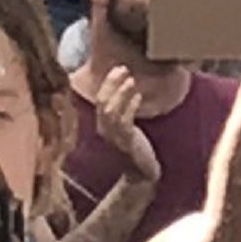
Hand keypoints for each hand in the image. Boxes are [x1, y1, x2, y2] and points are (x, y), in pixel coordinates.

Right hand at [95, 67, 162, 186]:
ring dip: (121, 94)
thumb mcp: (127, 126)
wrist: (140, 174)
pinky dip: (130, 108)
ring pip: (111, 111)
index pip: (100, 100)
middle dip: (111, 84)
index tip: (117, 68)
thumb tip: (130, 86)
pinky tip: (139, 97)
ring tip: (131, 80)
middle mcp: (104, 131)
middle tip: (123, 69)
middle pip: (102, 103)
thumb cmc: (136, 147)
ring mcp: (114, 138)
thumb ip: (124, 110)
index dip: (107, 83)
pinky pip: (124, 123)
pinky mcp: (126, 143)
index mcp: (103, 125)